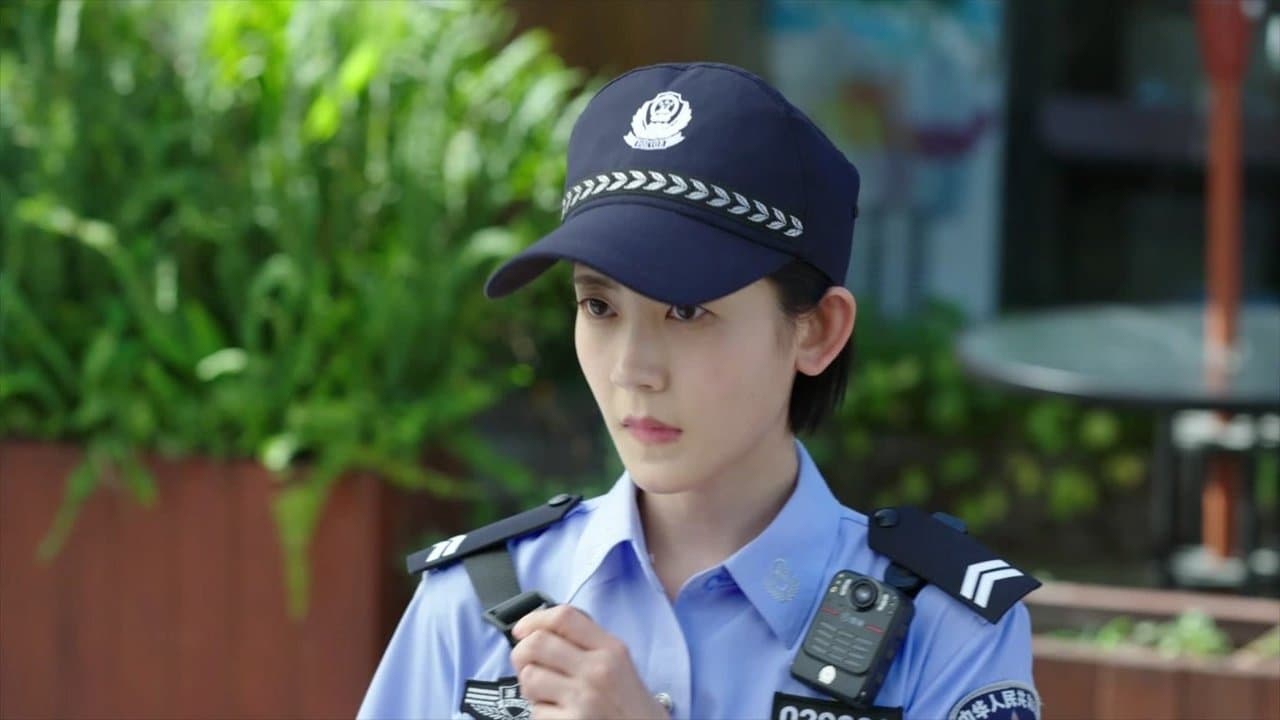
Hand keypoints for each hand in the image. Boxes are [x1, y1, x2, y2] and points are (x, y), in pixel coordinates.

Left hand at [510, 605, 668, 719]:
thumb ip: (587, 642)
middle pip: (536, 644)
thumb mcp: (620, 662)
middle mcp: (597, 671)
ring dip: (531, 687)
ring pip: (530, 678)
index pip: (564, 617)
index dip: (533, 619)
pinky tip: (559, 714)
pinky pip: (535, 711)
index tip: (522, 629)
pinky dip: (541, 713)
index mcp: (611, 649)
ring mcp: (583, 699)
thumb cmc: (629, 703)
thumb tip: (540, 628)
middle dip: (521, 653)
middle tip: (526, 664)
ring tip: (548, 693)